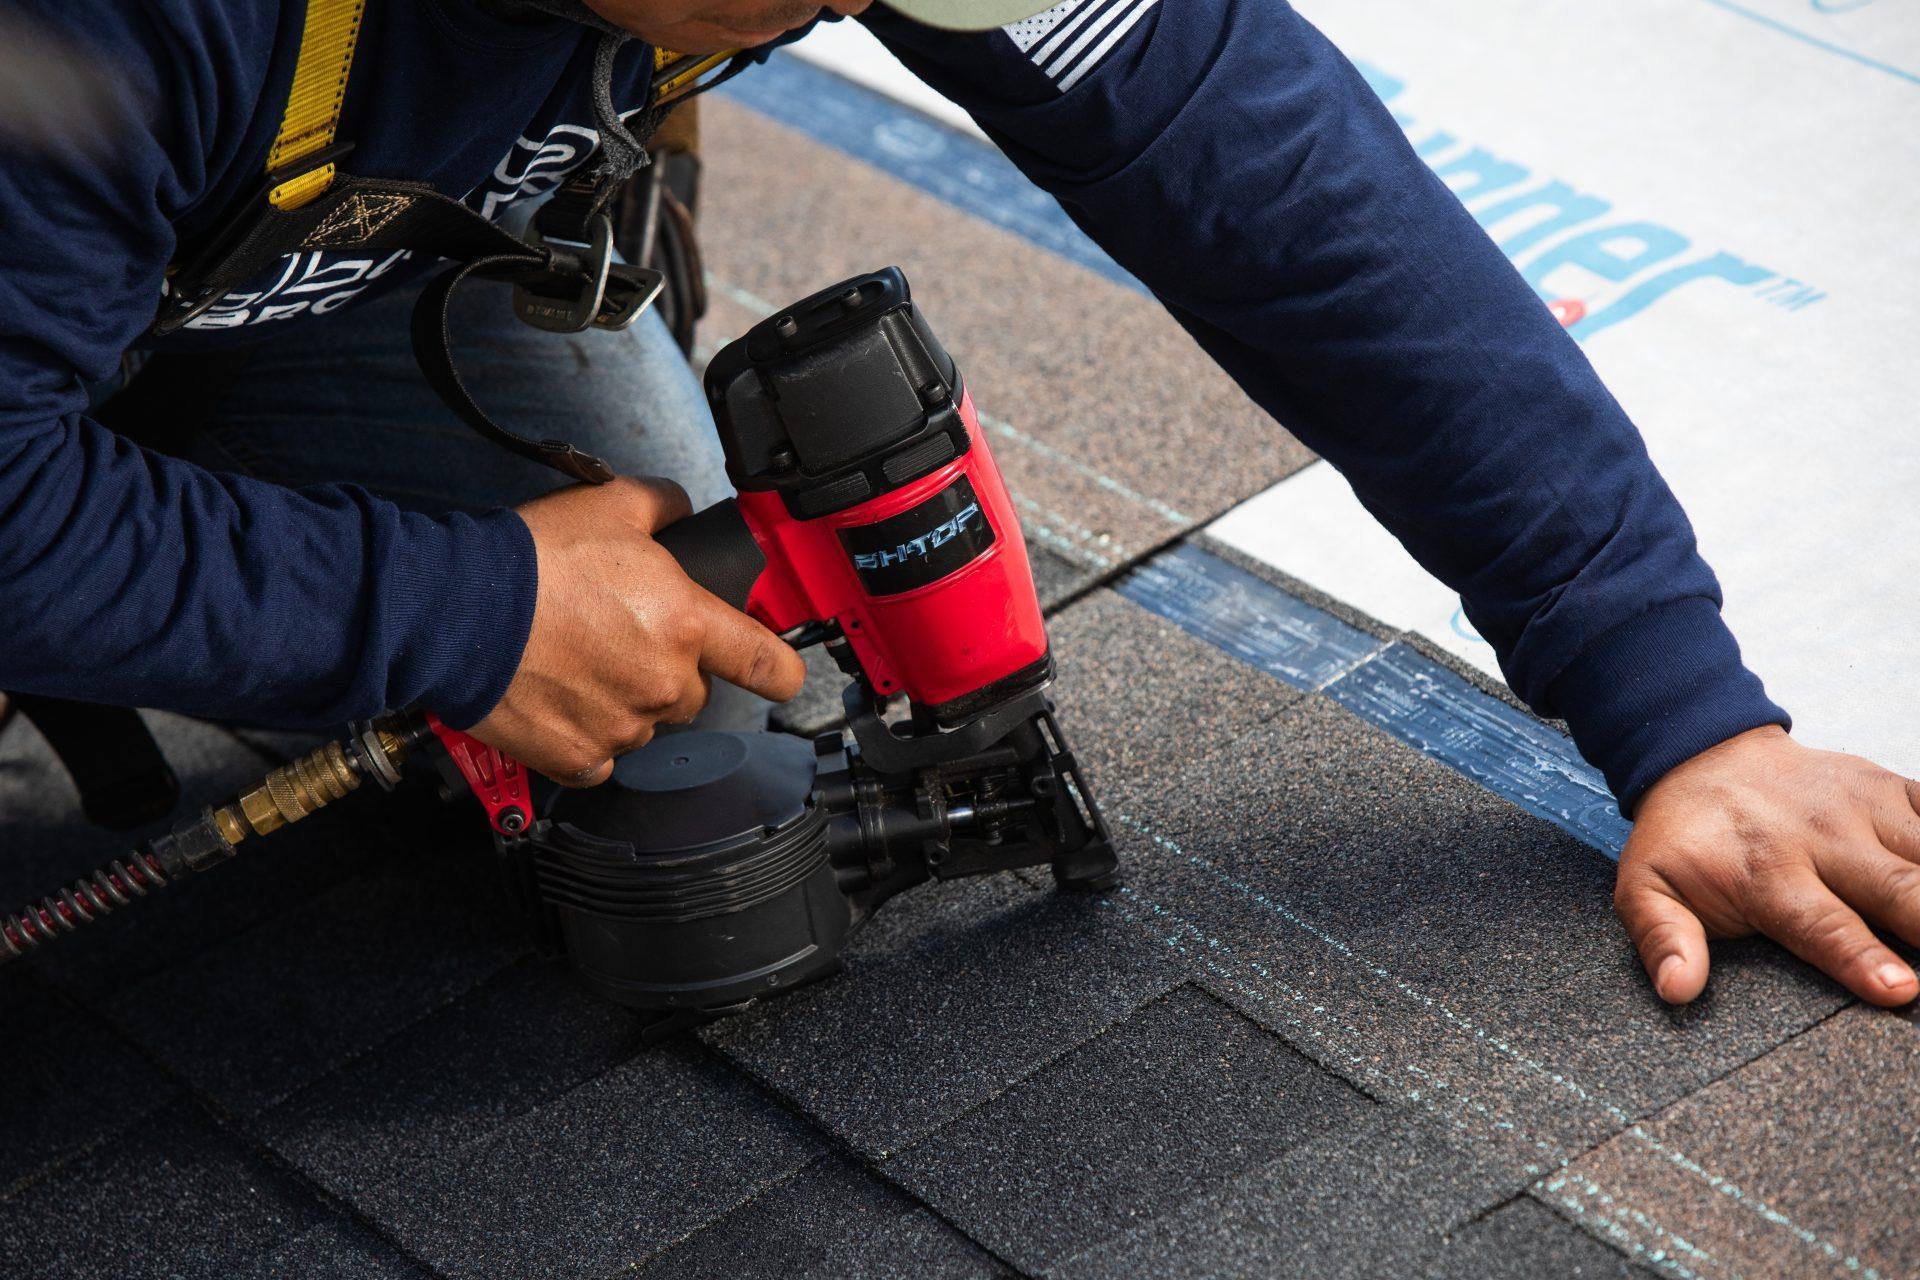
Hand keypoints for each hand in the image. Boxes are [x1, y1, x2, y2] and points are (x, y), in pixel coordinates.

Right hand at [469, 476, 805, 785]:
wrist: (454, 609)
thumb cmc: (531, 560)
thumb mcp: (610, 504)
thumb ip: (664, 506)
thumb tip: (682, 512)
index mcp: (686, 625)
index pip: (768, 664)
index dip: (781, 670)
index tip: (780, 673)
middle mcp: (663, 683)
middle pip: (693, 691)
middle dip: (668, 668)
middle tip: (618, 636)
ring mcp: (622, 728)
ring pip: (645, 723)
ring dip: (624, 700)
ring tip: (577, 660)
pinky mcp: (577, 758)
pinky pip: (600, 756)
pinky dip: (585, 734)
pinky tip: (559, 698)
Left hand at [1615, 725, 1919, 1006]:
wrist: (1703, 756)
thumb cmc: (1684, 838)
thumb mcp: (1646, 887)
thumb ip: (1662, 938)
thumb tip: (1676, 988)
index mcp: (1767, 871)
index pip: (1822, 923)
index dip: (1862, 958)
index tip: (1901, 990)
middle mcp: (1825, 836)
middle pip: (1904, 891)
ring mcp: (1868, 808)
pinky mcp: (1897, 789)